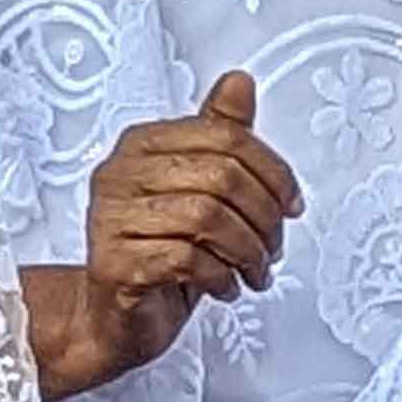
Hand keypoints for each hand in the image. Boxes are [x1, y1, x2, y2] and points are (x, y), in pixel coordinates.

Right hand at [31, 72, 302, 396]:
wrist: (115, 319)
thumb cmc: (161, 252)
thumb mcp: (200, 191)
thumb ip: (219, 137)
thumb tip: (239, 82)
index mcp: (141, 144)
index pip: (225, 136)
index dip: (273, 172)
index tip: (292, 207)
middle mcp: (118, 174)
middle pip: (221, 176)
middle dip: (264, 218)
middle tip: (274, 248)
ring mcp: (109, 219)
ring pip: (207, 218)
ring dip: (247, 252)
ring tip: (254, 272)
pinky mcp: (113, 264)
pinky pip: (186, 259)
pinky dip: (220, 277)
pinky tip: (225, 288)